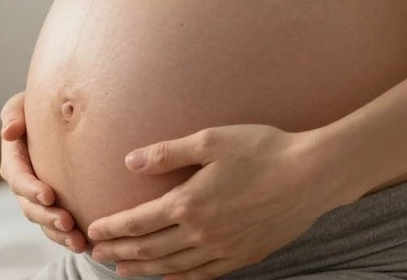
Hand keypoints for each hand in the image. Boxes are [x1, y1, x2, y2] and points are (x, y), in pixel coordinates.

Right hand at [0, 91, 88, 253]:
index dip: (30, 188)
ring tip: (79, 243)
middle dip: (47, 217)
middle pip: (30, 207)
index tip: (48, 195)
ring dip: (59, 234)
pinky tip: (87, 245)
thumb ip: (14, 114)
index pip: (18, 177)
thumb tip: (9, 132)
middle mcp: (23, 183)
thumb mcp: (23, 103)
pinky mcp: (54, 207)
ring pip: (44, 222)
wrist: (61, 116)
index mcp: (14, 159)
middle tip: (67, 222)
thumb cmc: (38, 108)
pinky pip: (58, 228)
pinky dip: (69, 238)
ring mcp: (38, 198)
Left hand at [84, 125, 356, 278]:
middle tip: (97, 253)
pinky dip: (179, 279)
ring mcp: (223, 249)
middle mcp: (202, 232)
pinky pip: (203, 275)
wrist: (312, 175)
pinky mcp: (244, 256)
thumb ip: (167, 153)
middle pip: (149, 249)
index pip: (138, 222)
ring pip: (172, 267)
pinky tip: (169, 277)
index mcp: (189, 202)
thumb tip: (129, 161)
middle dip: (120, 251)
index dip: (113, 228)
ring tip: (122, 269)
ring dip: (143, 268)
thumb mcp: (211, 140)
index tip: (94, 231)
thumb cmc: (262, 150)